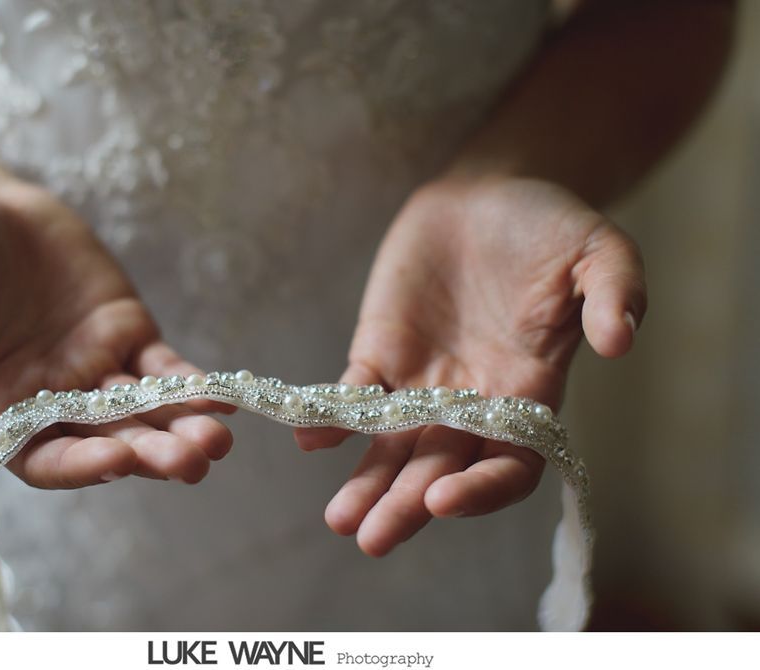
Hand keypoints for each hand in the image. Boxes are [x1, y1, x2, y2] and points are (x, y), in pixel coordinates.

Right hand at [0, 182, 232, 487]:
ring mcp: (98, 370)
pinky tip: (223, 397)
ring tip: (218, 442)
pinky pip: (166, 370)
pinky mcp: (130, 336)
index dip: (80, 465)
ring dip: (183, 428)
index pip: (43, 455)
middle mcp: (55, 400)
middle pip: (109, 442)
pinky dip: (193, 385)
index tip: (117, 459)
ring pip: (147, 412)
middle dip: (151, 453)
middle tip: (193, 461)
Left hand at [296, 177, 645, 555]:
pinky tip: (309, 439)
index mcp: (528, 392)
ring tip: (341, 519)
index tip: (444, 498)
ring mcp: (422, 381)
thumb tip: (619, 340)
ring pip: (391, 447)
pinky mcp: (381, 351)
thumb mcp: (598, 249)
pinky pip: (353, 395)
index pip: (509, 464)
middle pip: (439, 469)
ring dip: (366, 483)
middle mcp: (472, 401)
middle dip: (407, 505)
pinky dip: (332, 419)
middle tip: (372, 539)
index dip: (481, 489)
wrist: (488, 191)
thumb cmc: (549, 224)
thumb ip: (615, 292)